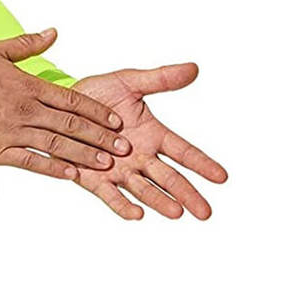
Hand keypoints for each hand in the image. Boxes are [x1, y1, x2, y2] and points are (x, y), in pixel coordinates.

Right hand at [0, 29, 130, 177]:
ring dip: (84, 155)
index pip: (71, 99)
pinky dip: (53, 168)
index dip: (96, 111)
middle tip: (124, 147)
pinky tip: (71, 175)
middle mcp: (25, 110)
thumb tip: (54, 32)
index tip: (115, 122)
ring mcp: (12, 131)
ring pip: (57, 145)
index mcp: (28, 85)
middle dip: (101, 137)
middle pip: (71, 125)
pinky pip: (31, 161)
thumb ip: (28, 44)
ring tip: (107, 164)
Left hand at [71, 63, 227, 219]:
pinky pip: (109, 194)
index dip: (201, 163)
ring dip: (159, 200)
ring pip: (143, 188)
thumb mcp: (128, 82)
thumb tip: (192, 68)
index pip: (183, 151)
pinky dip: (122, 205)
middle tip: (205, 212)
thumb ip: (159, 79)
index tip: (222, 177)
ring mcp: (117, 170)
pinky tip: (136, 214)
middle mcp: (138, 157)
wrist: (60, 105)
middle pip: (167, 177)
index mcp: (151, 135)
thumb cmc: (96, 94)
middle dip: (186, 194)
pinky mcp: (93, 178)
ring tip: (176, 212)